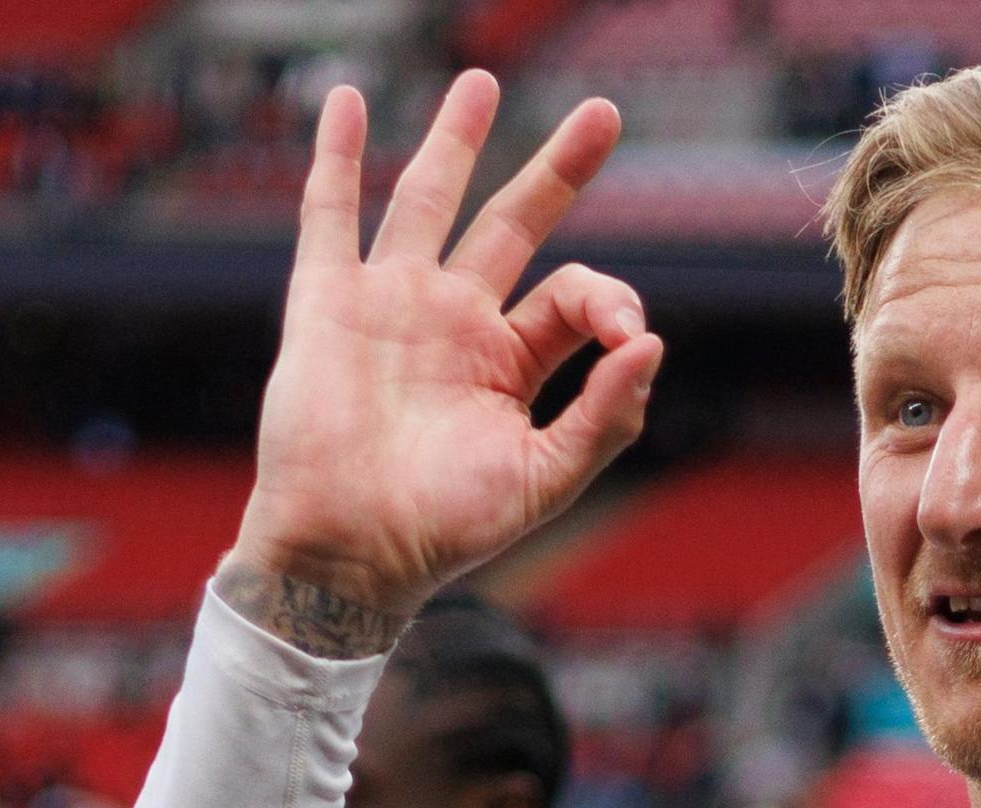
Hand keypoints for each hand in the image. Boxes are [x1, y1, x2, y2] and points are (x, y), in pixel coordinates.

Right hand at [228, 74, 662, 633]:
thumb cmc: (445, 529)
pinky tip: (345, 102)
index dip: (609, 300)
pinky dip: (335, 158)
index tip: (623, 333)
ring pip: (428, 201)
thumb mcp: (545, 478)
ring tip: (482, 82)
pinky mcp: (328, 304)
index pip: (572, 296)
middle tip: (604, 113)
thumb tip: (652, 343)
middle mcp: (454, 322)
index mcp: (510, 362)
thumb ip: (605, 417)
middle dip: (557, 169)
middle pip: (514, 223)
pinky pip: (329, 216)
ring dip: (454, 141)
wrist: (351, 553)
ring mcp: (390, 305)